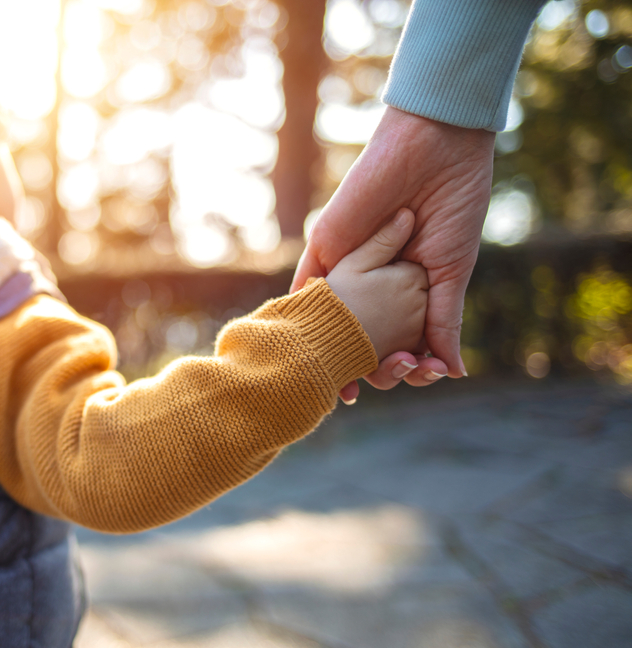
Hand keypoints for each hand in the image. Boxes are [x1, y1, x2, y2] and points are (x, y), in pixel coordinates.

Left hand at [293, 107, 494, 398]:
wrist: (434, 149)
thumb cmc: (453, 204)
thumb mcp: (451, 271)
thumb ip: (444, 321)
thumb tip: (453, 373)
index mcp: (405, 289)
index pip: (400, 340)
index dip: (408, 364)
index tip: (423, 374)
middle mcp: (372, 283)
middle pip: (363, 339)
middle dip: (375, 367)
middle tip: (395, 373)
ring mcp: (346, 267)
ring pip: (334, 323)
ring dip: (338, 355)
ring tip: (350, 384)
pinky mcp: (325, 246)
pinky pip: (307, 287)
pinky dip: (307, 317)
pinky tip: (311, 347)